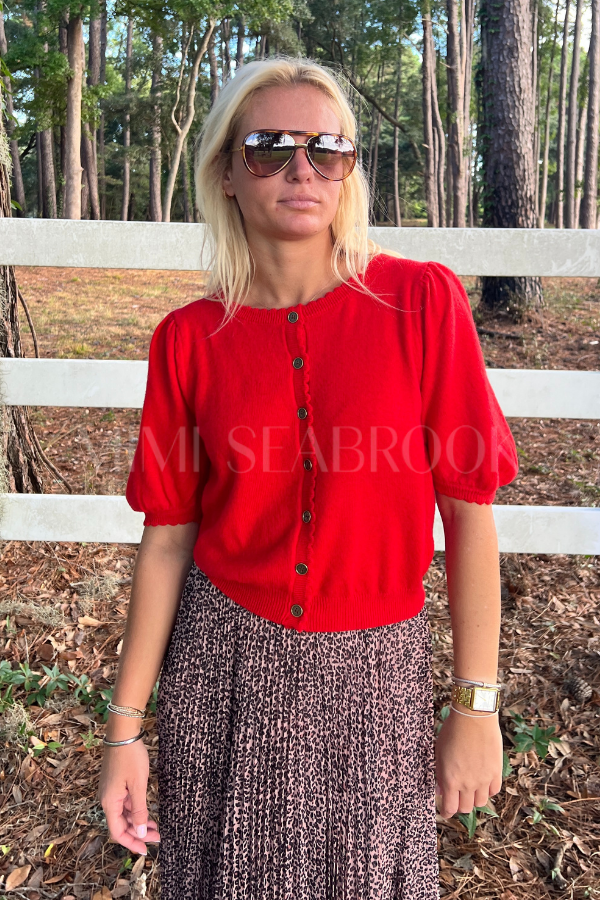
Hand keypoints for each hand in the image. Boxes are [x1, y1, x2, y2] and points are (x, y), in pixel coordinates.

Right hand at [98, 739, 160, 855]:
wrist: (123, 733)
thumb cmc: (130, 757)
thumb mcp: (138, 785)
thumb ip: (139, 810)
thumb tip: (139, 833)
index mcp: (109, 802)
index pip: (118, 832)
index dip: (131, 843)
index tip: (146, 850)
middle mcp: (107, 799)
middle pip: (121, 824)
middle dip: (138, 833)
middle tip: (157, 838)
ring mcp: (111, 791)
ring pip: (124, 814)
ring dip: (138, 822)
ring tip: (155, 827)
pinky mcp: (116, 784)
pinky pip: (124, 804)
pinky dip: (135, 810)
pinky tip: (146, 813)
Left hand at [434, 707, 502, 818]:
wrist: (474, 718)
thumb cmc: (452, 731)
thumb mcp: (439, 752)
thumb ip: (440, 774)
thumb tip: (440, 790)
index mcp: (451, 780)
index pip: (450, 808)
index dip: (447, 812)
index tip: (445, 811)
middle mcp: (468, 784)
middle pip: (466, 808)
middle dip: (459, 805)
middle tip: (457, 798)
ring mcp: (484, 779)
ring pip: (481, 803)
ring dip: (474, 799)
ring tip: (470, 790)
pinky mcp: (496, 772)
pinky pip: (494, 791)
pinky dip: (488, 790)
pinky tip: (483, 783)